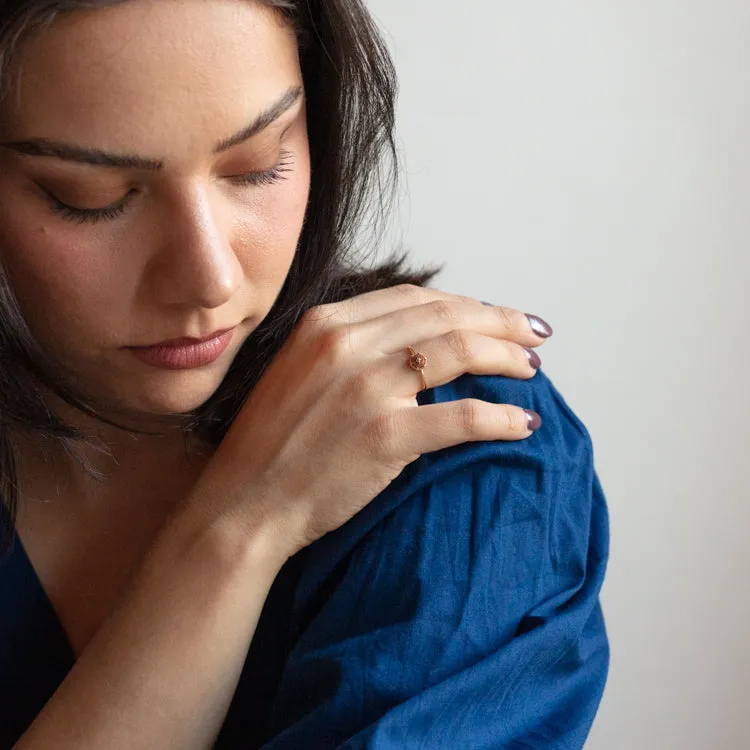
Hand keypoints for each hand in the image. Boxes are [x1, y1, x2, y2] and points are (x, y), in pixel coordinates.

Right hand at [180, 285, 552, 559]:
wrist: (243, 505)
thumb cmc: (272, 446)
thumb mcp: (299, 372)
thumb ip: (348, 348)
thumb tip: (411, 344)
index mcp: (325, 323)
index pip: (414, 297)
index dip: (463, 302)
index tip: (490, 315)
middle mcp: (347, 344)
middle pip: (446, 316)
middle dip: (500, 321)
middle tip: (534, 334)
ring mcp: (367, 388)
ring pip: (461, 352)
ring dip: (507, 358)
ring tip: (532, 369)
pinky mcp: (384, 437)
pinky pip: (461, 417)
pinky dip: (501, 418)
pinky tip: (524, 424)